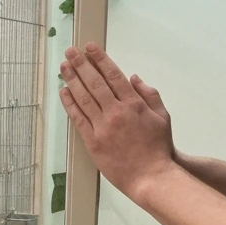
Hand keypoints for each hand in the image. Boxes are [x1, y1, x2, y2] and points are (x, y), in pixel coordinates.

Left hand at [58, 42, 175, 200]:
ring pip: (84, 98)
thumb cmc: (158, 149)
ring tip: (63, 66)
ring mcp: (103, 127)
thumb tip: (134, 77)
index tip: (90, 47)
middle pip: (95, 82)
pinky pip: (78, 119)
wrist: (151, 176)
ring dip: (71, 79)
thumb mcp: (162, 117)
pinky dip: (70, 104)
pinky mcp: (93, 142)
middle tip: (70, 51)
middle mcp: (117, 112)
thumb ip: (149, 94)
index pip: (113, 75)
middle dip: (81, 64)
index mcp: (134, 104)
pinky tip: (63, 92)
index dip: (100, 59)